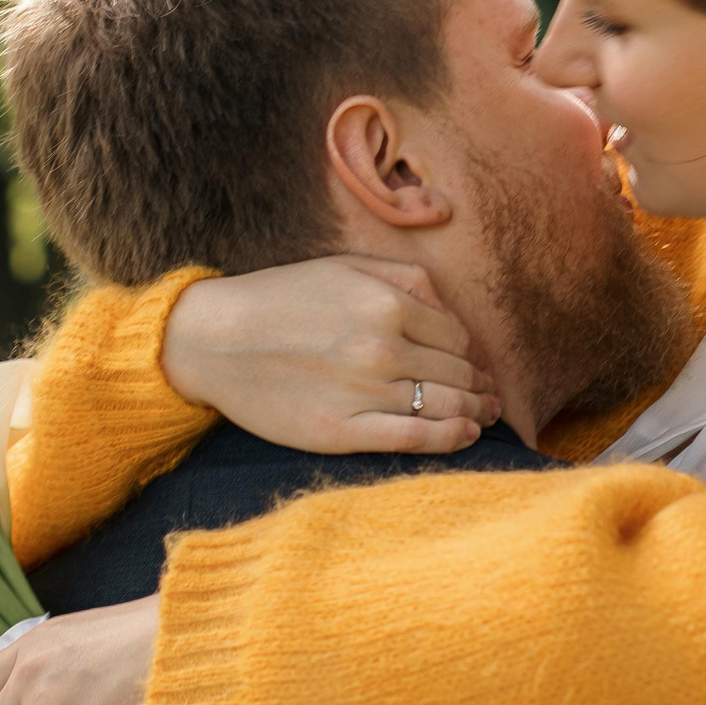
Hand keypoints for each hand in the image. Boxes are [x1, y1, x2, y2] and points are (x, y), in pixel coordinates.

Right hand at [164, 255, 502, 454]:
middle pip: (457, 372)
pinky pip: (413, 438)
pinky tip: (466, 435)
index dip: (470, 352)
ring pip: (444, 406)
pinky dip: (449, 438)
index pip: (456, 335)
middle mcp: (382, 348)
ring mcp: (363, 393)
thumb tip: (450, 308)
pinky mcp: (341, 431)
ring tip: (486, 415)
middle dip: (480, 384)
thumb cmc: (280, 299)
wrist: (212, 339)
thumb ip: (405, 280)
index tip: (473, 363)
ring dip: (475, 411)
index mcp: (387, 304)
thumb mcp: (344, 267)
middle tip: (493, 395)